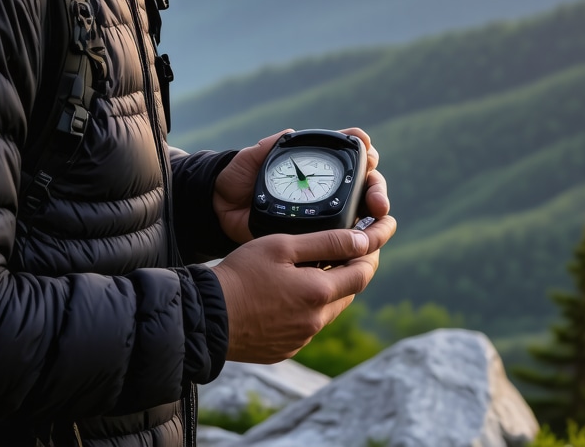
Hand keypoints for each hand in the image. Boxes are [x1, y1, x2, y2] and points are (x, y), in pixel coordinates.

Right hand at [211, 214, 397, 362]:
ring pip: (328, 309)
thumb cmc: (242, 275)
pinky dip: (309, 305)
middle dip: (353, 268)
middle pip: (348, 292)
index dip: (372, 253)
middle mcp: (316, 321)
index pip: (362, 273)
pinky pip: (308, 324)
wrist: (207, 317)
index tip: (377, 236)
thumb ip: (326, 242)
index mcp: (319, 293)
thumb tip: (363, 241)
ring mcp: (301, 338)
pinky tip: (292, 291)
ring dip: (331, 288)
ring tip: (320, 265)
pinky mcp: (285, 348)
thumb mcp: (282, 246)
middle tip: (351, 246)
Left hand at [212, 126, 392, 243]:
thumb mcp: (249, 159)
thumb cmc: (238, 178)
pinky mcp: (318, 237)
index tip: (367, 149)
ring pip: (362, 214)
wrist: (222, 209)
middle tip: (377, 202)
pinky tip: (367, 247)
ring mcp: (326, 212)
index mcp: (315, 162)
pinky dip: (360, 243)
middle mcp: (327, 186)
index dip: (364, 149)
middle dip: (377, 190)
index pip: (349, 153)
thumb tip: (288, 133)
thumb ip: (266, 147)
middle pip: (365, 185)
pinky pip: (345, 241)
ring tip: (380, 224)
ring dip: (376, 219)